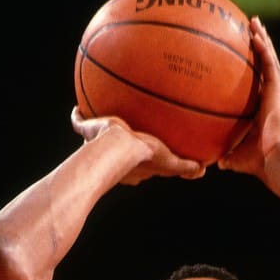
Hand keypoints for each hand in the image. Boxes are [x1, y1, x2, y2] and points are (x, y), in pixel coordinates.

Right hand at [70, 108, 205, 184]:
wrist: (116, 149)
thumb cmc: (142, 157)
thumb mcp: (169, 163)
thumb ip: (184, 167)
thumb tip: (202, 170)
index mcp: (131, 167)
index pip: (137, 165)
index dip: (142, 159)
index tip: (145, 153)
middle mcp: (112, 158)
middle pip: (116, 151)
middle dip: (119, 145)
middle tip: (124, 136)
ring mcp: (96, 144)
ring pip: (95, 137)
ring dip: (97, 130)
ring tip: (99, 119)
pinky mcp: (87, 130)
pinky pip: (79, 122)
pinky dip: (77, 117)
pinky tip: (76, 109)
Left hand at [217, 17, 279, 179]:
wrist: (274, 161)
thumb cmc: (257, 162)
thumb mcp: (236, 156)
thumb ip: (226, 154)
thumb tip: (213, 161)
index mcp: (264, 108)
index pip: (258, 83)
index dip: (254, 68)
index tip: (245, 55)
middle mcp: (272, 97)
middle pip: (266, 65)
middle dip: (260, 46)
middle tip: (251, 29)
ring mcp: (276, 93)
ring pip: (269, 59)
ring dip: (262, 40)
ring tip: (254, 23)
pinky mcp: (277, 91)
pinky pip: (269, 64)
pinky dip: (264, 49)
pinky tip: (256, 35)